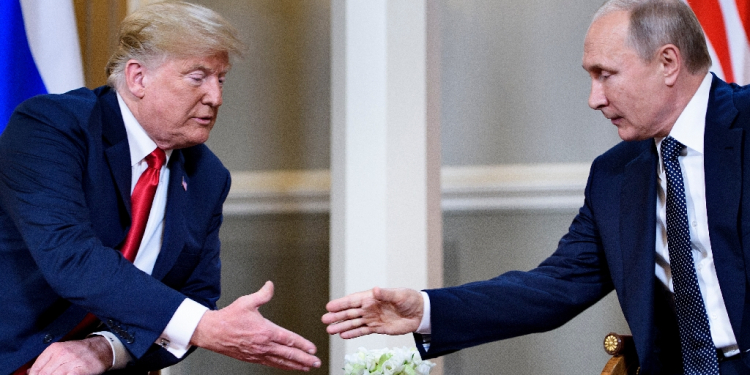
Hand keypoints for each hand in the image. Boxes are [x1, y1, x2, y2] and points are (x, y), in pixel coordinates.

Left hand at [29, 336, 111, 374]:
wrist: (102, 348)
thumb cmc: (81, 351)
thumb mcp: (62, 350)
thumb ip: (46, 360)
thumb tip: (30, 371)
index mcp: (55, 348)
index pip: (36, 367)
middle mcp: (62, 353)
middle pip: (44, 373)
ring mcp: (72, 361)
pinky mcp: (81, 369)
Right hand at [190, 281, 320, 370]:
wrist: (211, 332)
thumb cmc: (228, 318)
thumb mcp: (247, 302)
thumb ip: (263, 294)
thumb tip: (270, 285)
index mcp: (265, 331)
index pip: (289, 339)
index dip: (303, 345)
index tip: (313, 349)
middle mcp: (263, 345)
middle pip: (288, 354)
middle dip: (304, 359)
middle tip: (315, 362)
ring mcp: (258, 353)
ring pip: (280, 361)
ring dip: (295, 365)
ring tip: (306, 368)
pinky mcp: (251, 358)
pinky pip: (270, 364)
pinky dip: (281, 366)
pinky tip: (287, 367)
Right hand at [322, 287, 423, 338]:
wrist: (420, 313)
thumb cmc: (410, 300)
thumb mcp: (399, 295)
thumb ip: (386, 294)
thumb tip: (375, 290)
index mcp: (372, 297)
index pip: (353, 300)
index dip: (341, 304)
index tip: (329, 306)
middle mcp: (370, 308)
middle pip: (350, 312)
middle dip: (337, 316)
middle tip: (324, 319)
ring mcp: (372, 318)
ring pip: (354, 323)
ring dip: (342, 326)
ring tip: (329, 330)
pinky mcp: (377, 328)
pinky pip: (362, 331)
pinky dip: (353, 333)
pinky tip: (343, 335)